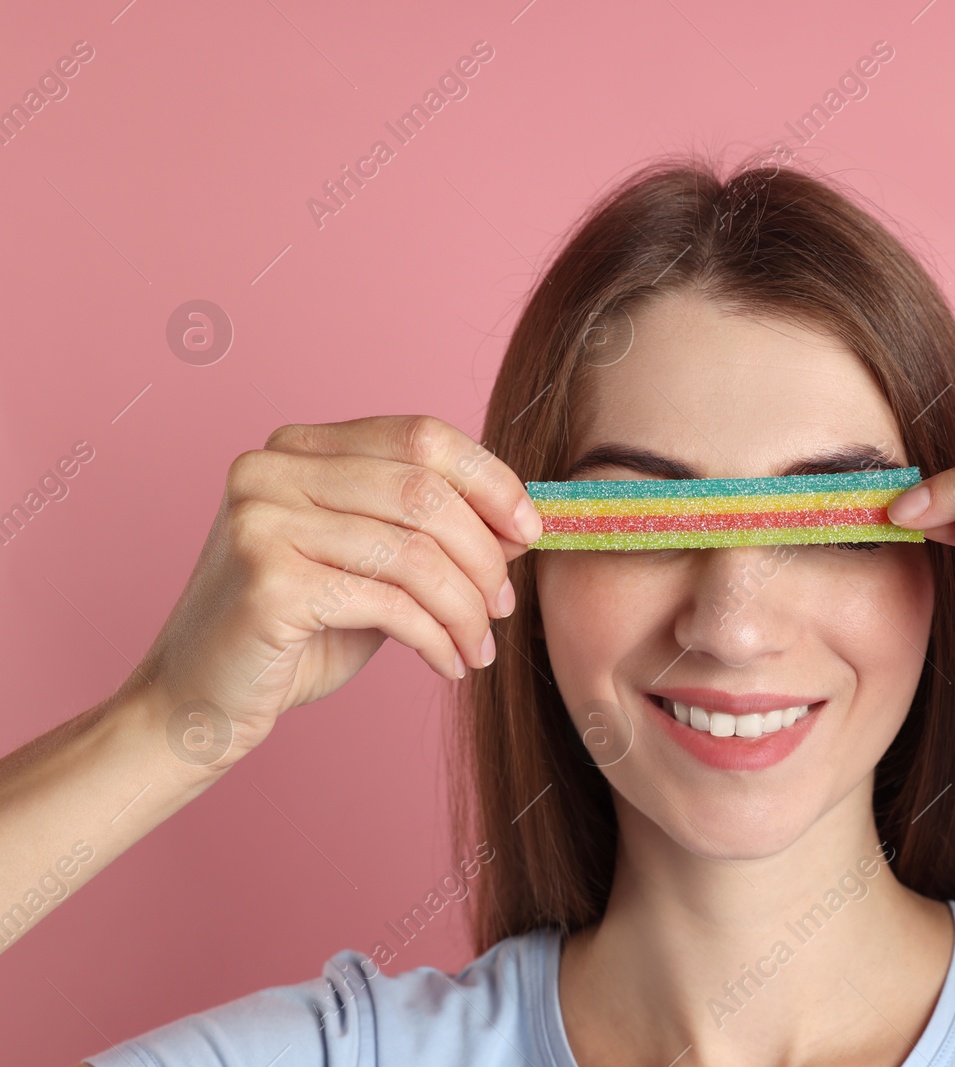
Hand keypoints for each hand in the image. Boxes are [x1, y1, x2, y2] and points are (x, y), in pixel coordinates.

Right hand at [129, 415, 542, 764]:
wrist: (200, 701)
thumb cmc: (297, 632)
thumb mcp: (373, 566)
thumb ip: (432, 533)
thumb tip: (521, 522)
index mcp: (299, 447)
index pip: (421, 435)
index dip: (489, 480)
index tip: (530, 530)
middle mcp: (272, 469)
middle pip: (424, 491)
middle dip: (484, 556)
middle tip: (504, 606)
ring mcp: (262, 521)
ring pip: (413, 552)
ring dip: (466, 607)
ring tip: (479, 646)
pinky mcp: (268, 582)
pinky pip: (389, 603)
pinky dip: (436, 638)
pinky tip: (448, 664)